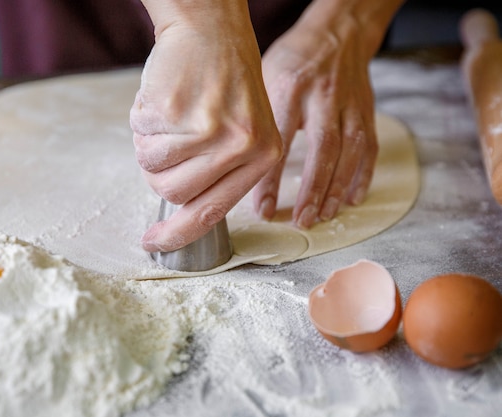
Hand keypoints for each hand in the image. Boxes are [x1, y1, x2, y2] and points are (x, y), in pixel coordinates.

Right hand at [131, 0, 282, 251]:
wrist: (211, 29)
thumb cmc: (223, 82)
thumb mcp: (241, 131)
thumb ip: (218, 173)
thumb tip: (181, 212)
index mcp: (261, 156)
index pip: (211, 212)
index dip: (177, 234)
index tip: (154, 243)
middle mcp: (239, 147)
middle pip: (173, 193)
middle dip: (160, 172)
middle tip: (169, 140)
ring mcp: (207, 129)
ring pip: (152, 168)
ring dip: (149, 145)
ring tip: (170, 116)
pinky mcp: (177, 112)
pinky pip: (140, 138)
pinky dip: (142, 122)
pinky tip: (164, 99)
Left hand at [253, 0, 402, 228]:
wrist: (336, 32)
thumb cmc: (293, 59)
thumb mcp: (265, 77)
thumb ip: (257, 117)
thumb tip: (235, 164)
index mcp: (290, 89)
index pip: (279, 142)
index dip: (271, 181)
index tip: (264, 209)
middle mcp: (322, 98)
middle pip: (322, 150)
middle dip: (313, 191)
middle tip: (301, 221)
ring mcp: (349, 105)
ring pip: (349, 153)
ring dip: (336, 190)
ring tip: (323, 216)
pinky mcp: (366, 111)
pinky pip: (370, 148)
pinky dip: (362, 177)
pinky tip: (351, 199)